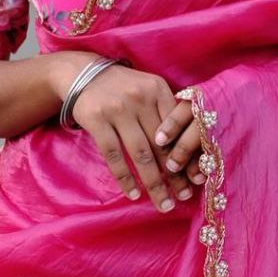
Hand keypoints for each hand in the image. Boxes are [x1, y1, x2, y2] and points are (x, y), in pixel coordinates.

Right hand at [70, 63, 202, 211]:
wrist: (83, 73)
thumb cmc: (123, 87)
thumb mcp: (147, 89)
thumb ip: (164, 112)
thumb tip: (186, 152)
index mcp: (158, 89)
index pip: (177, 128)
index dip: (187, 155)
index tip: (194, 178)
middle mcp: (140, 98)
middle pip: (161, 145)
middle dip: (174, 175)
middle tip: (183, 197)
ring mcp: (117, 109)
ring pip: (140, 154)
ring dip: (153, 183)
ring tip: (163, 203)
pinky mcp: (97, 120)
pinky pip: (114, 156)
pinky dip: (125, 178)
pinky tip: (133, 193)